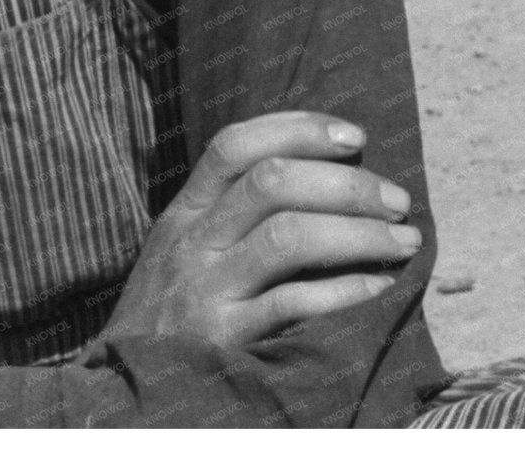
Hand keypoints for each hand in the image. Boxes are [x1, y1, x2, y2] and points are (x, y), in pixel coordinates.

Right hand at [105, 112, 422, 348]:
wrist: (122, 395)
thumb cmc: (171, 315)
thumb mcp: (183, 252)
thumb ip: (233, 215)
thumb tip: (330, 177)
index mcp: (185, 213)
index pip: (235, 145)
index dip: (298, 130)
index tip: (356, 136)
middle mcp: (192, 243)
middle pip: (273, 183)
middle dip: (348, 185)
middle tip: (398, 201)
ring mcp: (205, 291)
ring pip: (288, 237)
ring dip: (358, 234)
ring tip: (403, 241)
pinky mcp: (222, 340)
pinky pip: (292, 303)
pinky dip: (344, 290)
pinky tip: (378, 286)